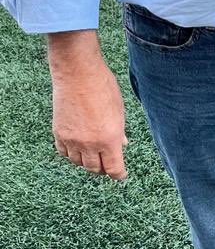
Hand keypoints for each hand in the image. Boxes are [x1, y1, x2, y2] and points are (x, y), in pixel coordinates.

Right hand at [51, 55, 127, 179]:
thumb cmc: (103, 86)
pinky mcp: (59, 134)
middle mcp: (90, 144)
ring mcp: (72, 140)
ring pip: (78, 163)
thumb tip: (122, 144)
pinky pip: (64, 153)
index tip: (121, 175)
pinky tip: (76, 148)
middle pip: (95, 169)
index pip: (113, 169)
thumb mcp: (118, 109)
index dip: (118, 174)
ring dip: (86, 161)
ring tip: (92, 154)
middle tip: (107, 164)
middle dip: (102, 168)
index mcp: (109, 138)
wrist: (78, 73)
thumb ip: (120, 130)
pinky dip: (71, 154)